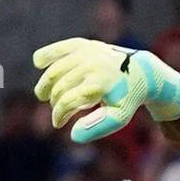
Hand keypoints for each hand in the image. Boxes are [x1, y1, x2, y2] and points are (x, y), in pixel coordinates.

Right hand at [33, 37, 179, 143]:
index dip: (59, 114)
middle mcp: (92, 66)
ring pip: (55, 70)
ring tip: (43, 95)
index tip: (58, 123)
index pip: (67, 101)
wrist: (141, 73)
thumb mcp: (119, 117)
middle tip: (56, 112)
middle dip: (54, 102)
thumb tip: (73, 136)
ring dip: (45, 84)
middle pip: (59, 87)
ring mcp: (87, 53)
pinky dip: (45, 55)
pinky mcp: (84, 44)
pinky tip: (38, 64)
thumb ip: (97, 128)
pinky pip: (58, 48)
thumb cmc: (127, 98)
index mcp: (99, 84)